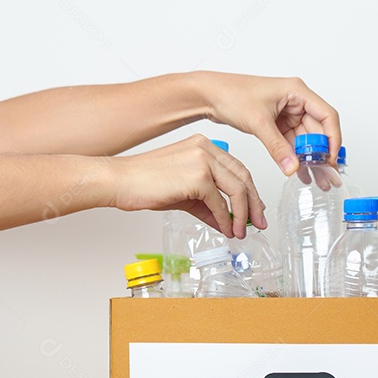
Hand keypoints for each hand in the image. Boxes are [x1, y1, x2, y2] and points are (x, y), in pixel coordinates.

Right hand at [109, 134, 265, 237]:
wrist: (120, 181)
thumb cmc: (145, 184)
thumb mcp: (185, 195)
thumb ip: (209, 205)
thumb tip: (227, 222)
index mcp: (204, 146)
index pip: (238, 169)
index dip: (250, 192)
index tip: (255, 210)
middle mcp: (206, 148)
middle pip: (243, 177)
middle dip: (253, 204)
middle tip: (257, 223)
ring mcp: (202, 160)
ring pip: (236, 189)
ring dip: (242, 214)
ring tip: (240, 231)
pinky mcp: (197, 176)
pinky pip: (219, 202)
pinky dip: (225, 219)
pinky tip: (225, 230)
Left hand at [195, 71, 342, 175]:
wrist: (209, 95)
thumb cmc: (231, 94)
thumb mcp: (258, 122)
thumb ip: (277, 148)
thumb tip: (293, 167)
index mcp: (297, 91)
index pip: (327, 115)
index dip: (333, 138)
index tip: (331, 158)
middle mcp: (295, 101)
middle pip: (318, 130)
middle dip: (322, 154)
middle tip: (326, 175)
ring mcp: (287, 112)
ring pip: (305, 140)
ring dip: (310, 159)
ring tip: (317, 179)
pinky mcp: (277, 123)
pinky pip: (292, 143)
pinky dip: (295, 157)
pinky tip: (299, 172)